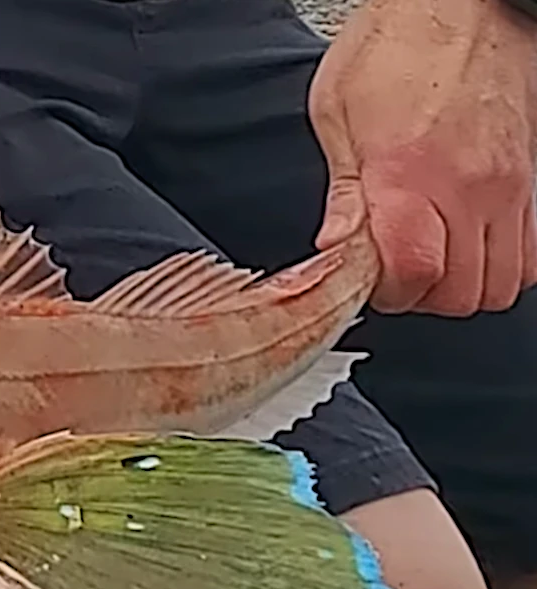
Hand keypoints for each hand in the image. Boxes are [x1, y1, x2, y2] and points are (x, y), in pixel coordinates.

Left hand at [309, 0, 536, 315]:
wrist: (457, 2)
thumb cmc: (397, 44)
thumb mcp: (337, 116)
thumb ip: (341, 194)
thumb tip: (334, 249)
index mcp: (411, 175)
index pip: (413, 276)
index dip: (384, 293)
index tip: (365, 279)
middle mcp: (469, 187)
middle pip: (460, 294)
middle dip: (420, 296)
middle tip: (393, 272)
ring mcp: (508, 185)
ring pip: (502, 282)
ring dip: (461, 285)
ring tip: (429, 261)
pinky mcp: (529, 177)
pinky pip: (529, 250)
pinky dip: (499, 262)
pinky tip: (464, 244)